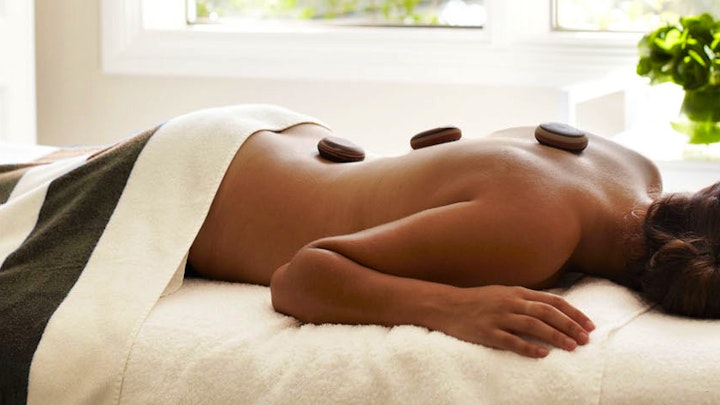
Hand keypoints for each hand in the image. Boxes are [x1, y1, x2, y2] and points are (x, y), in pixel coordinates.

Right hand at [436, 285, 594, 357]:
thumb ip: (526, 299)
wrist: (447, 306)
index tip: (589, 325)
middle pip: (547, 313)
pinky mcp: (487, 333)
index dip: (573, 313)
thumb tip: (552, 308)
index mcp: (517, 292)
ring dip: (555, 336)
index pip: (553, 301)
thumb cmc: (478, 301)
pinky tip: (542, 354)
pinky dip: (529, 348)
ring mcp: (499, 318)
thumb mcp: (503, 293)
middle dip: (569, 326)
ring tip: (571, 347)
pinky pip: (511, 341)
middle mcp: (510, 303)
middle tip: (585, 339)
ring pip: (533, 326)